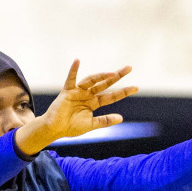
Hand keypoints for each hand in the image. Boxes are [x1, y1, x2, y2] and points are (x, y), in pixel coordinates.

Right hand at [15, 61, 137, 154]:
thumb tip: (121, 118)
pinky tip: (77, 61)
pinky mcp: (67, 91)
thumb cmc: (71, 127)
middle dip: (116, 76)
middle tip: (129, 68)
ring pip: (92, 80)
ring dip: (101, 75)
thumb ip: (105, 121)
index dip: (123, 92)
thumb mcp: (91, 125)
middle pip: (105, 84)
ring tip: (113, 73)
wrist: (55, 129)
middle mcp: (88, 95)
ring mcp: (78, 91)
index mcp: (94, 103)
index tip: (136, 88)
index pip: (111, 96)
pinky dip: (73, 70)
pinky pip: (71, 79)